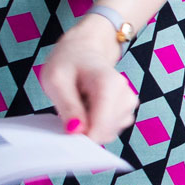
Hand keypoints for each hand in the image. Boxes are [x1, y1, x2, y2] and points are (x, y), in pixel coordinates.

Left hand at [37, 14, 140, 146]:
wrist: (84, 50)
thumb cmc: (69, 62)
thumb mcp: (56, 79)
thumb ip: (67, 106)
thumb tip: (76, 132)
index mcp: (109, 84)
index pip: (102, 124)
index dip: (83, 134)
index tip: (68, 128)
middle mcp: (125, 95)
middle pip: (106, 132)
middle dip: (85, 130)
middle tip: (71, 109)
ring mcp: (128, 105)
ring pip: (108, 134)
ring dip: (90, 127)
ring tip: (80, 104)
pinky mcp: (126, 112)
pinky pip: (109, 132)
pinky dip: (96, 126)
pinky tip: (88, 108)